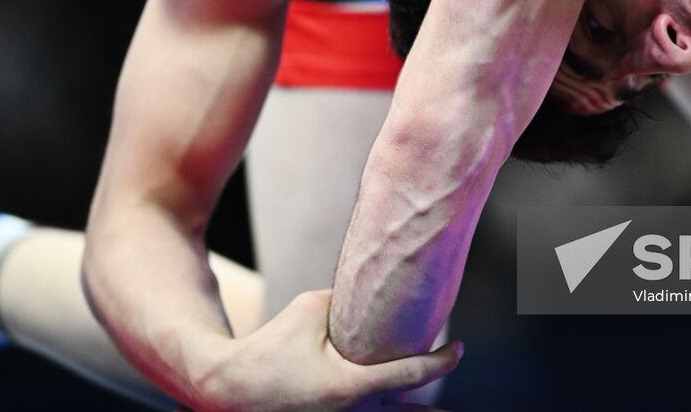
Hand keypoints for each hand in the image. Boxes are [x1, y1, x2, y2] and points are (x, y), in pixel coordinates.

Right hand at [186, 289, 461, 410]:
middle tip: (455, 380)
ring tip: (436, 408)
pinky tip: (393, 400)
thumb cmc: (271, 346)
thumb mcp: (309, 310)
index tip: (459, 349)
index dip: (442, 361)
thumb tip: (373, 290)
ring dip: (409, 409)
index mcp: (351, 386)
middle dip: (436, 408)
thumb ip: (346, 302)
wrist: (231, 389)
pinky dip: (381, 408)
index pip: (412, 375)